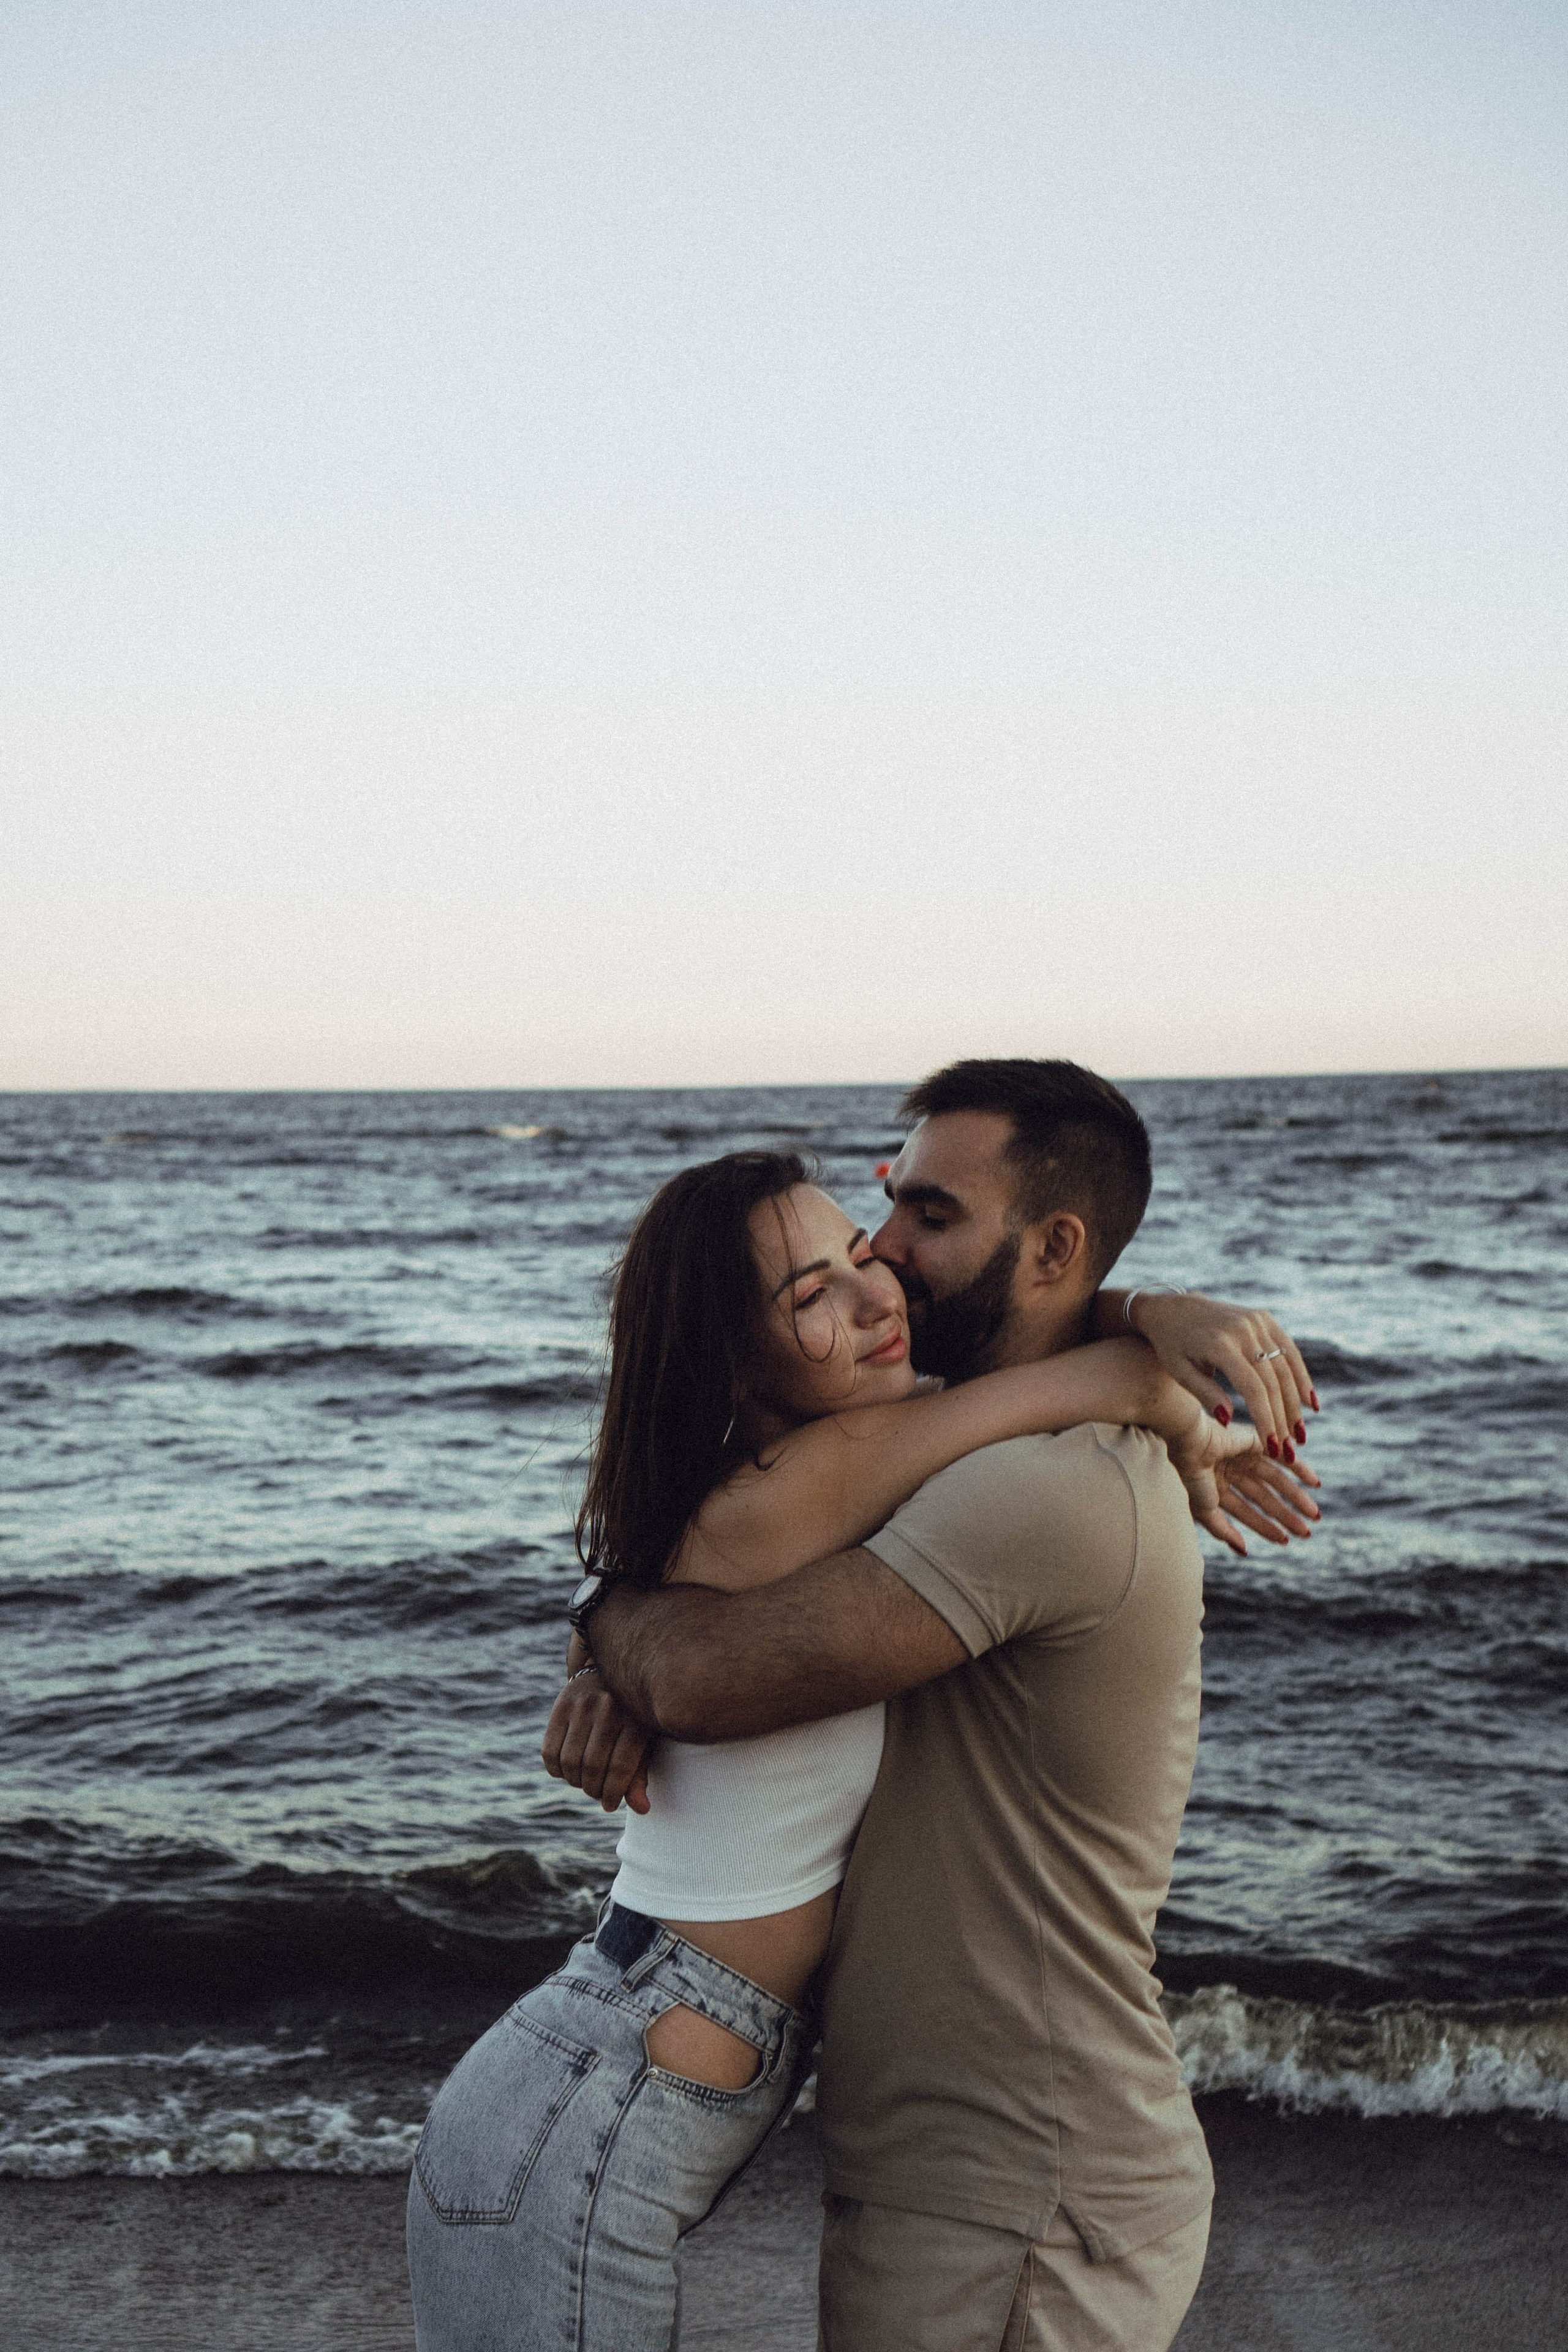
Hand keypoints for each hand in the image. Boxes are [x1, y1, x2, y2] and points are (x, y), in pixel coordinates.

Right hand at [541, 1669, 652, 1812]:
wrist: (614, 1673)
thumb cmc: (634, 1718)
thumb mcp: (644, 1743)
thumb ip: (640, 1776)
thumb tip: (641, 1809)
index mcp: (636, 1718)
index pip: (620, 1767)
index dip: (613, 1793)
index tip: (610, 1805)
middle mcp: (609, 1707)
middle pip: (592, 1766)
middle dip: (593, 1790)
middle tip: (596, 1793)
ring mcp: (583, 1703)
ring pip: (569, 1761)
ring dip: (574, 1781)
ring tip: (584, 1782)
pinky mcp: (561, 1703)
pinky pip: (549, 1750)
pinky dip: (555, 1770)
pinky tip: (567, 1770)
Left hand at [1128, 1292, 1315, 1449]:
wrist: (1171, 1308)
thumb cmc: (1172, 1346)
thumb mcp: (1180, 1372)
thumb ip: (1205, 1394)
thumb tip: (1229, 1419)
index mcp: (1220, 1344)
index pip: (1253, 1388)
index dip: (1266, 1419)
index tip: (1272, 1447)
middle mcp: (1243, 1329)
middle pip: (1273, 1381)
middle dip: (1283, 1419)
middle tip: (1289, 1450)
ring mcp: (1256, 1320)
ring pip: (1286, 1367)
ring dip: (1296, 1404)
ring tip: (1300, 1435)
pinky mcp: (1263, 1317)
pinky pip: (1288, 1349)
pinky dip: (1301, 1376)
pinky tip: (1309, 1403)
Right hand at [1163, 1410, 1321, 1557]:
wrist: (1191, 1442)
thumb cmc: (1193, 1476)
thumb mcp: (1204, 1509)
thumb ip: (1222, 1530)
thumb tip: (1243, 1550)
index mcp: (1217, 1486)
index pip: (1245, 1511)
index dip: (1264, 1527)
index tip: (1284, 1540)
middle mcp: (1233, 1471)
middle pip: (1264, 1498)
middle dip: (1285, 1515)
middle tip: (1306, 1532)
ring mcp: (1245, 1455)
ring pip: (1276, 1480)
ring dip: (1296, 1497)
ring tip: (1314, 1514)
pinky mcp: (1257, 1441)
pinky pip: (1283, 1456)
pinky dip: (1300, 1468)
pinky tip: (1314, 1483)